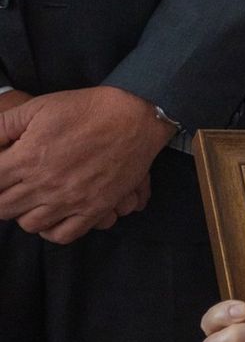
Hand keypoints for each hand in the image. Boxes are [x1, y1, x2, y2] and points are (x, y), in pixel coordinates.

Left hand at [0, 86, 173, 242]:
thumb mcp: (38, 107)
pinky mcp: (95, 208)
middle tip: (11, 186)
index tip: (1, 173)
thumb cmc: (86, 109)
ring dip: (25, 213)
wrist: (133, 118)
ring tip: (32, 200)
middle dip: (2, 197)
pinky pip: (64, 235)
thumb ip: (4, 125)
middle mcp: (45, 184)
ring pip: (30, 224)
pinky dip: (52, 231)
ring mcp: (71, 200)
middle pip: (4, 208)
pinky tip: (52, 217)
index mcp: (27, 158)